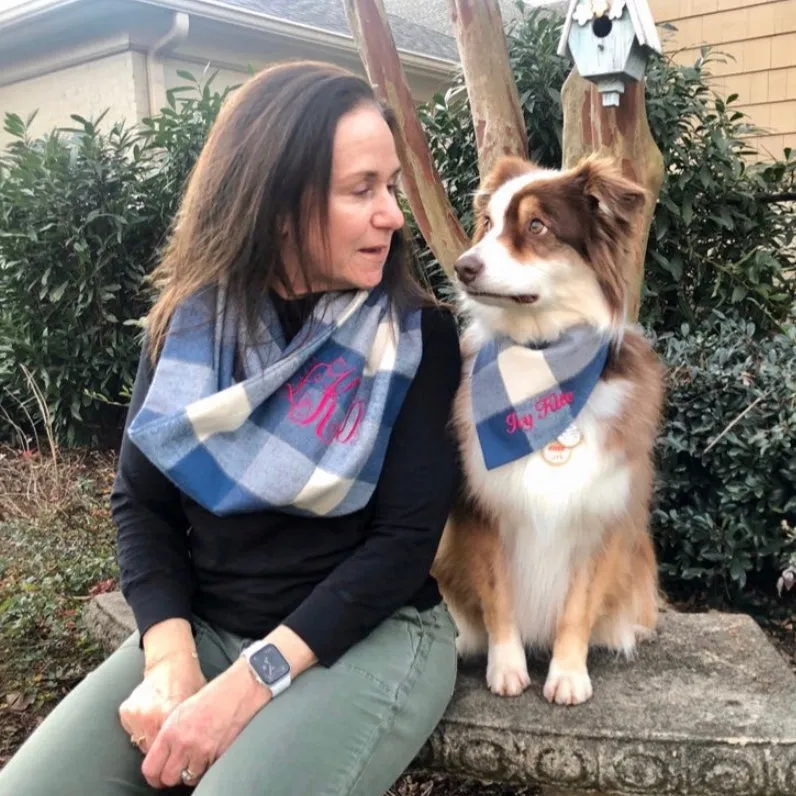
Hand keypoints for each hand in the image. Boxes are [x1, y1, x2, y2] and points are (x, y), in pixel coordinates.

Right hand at [119, 650, 206, 757]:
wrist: (170, 662)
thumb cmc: (187, 681)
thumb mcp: (196, 705)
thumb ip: (188, 729)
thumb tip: (190, 749)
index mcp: (169, 713)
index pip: (167, 750)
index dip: (172, 753)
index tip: (176, 753)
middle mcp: (150, 715)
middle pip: (152, 750)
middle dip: (160, 748)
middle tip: (169, 738)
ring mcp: (136, 713)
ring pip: (140, 742)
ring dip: (150, 738)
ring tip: (161, 724)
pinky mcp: (126, 710)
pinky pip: (133, 731)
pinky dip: (141, 728)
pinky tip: (152, 716)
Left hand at [140, 659, 268, 787]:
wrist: (238, 691)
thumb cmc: (212, 696)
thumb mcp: (182, 711)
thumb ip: (168, 735)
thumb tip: (160, 755)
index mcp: (171, 732)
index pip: (151, 768)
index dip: (153, 776)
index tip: (156, 777)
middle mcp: (185, 744)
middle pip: (168, 779)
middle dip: (171, 777)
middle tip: (176, 771)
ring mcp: (202, 752)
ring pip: (189, 779)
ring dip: (190, 772)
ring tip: (195, 759)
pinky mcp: (219, 756)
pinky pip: (207, 771)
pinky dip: (206, 767)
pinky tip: (209, 753)